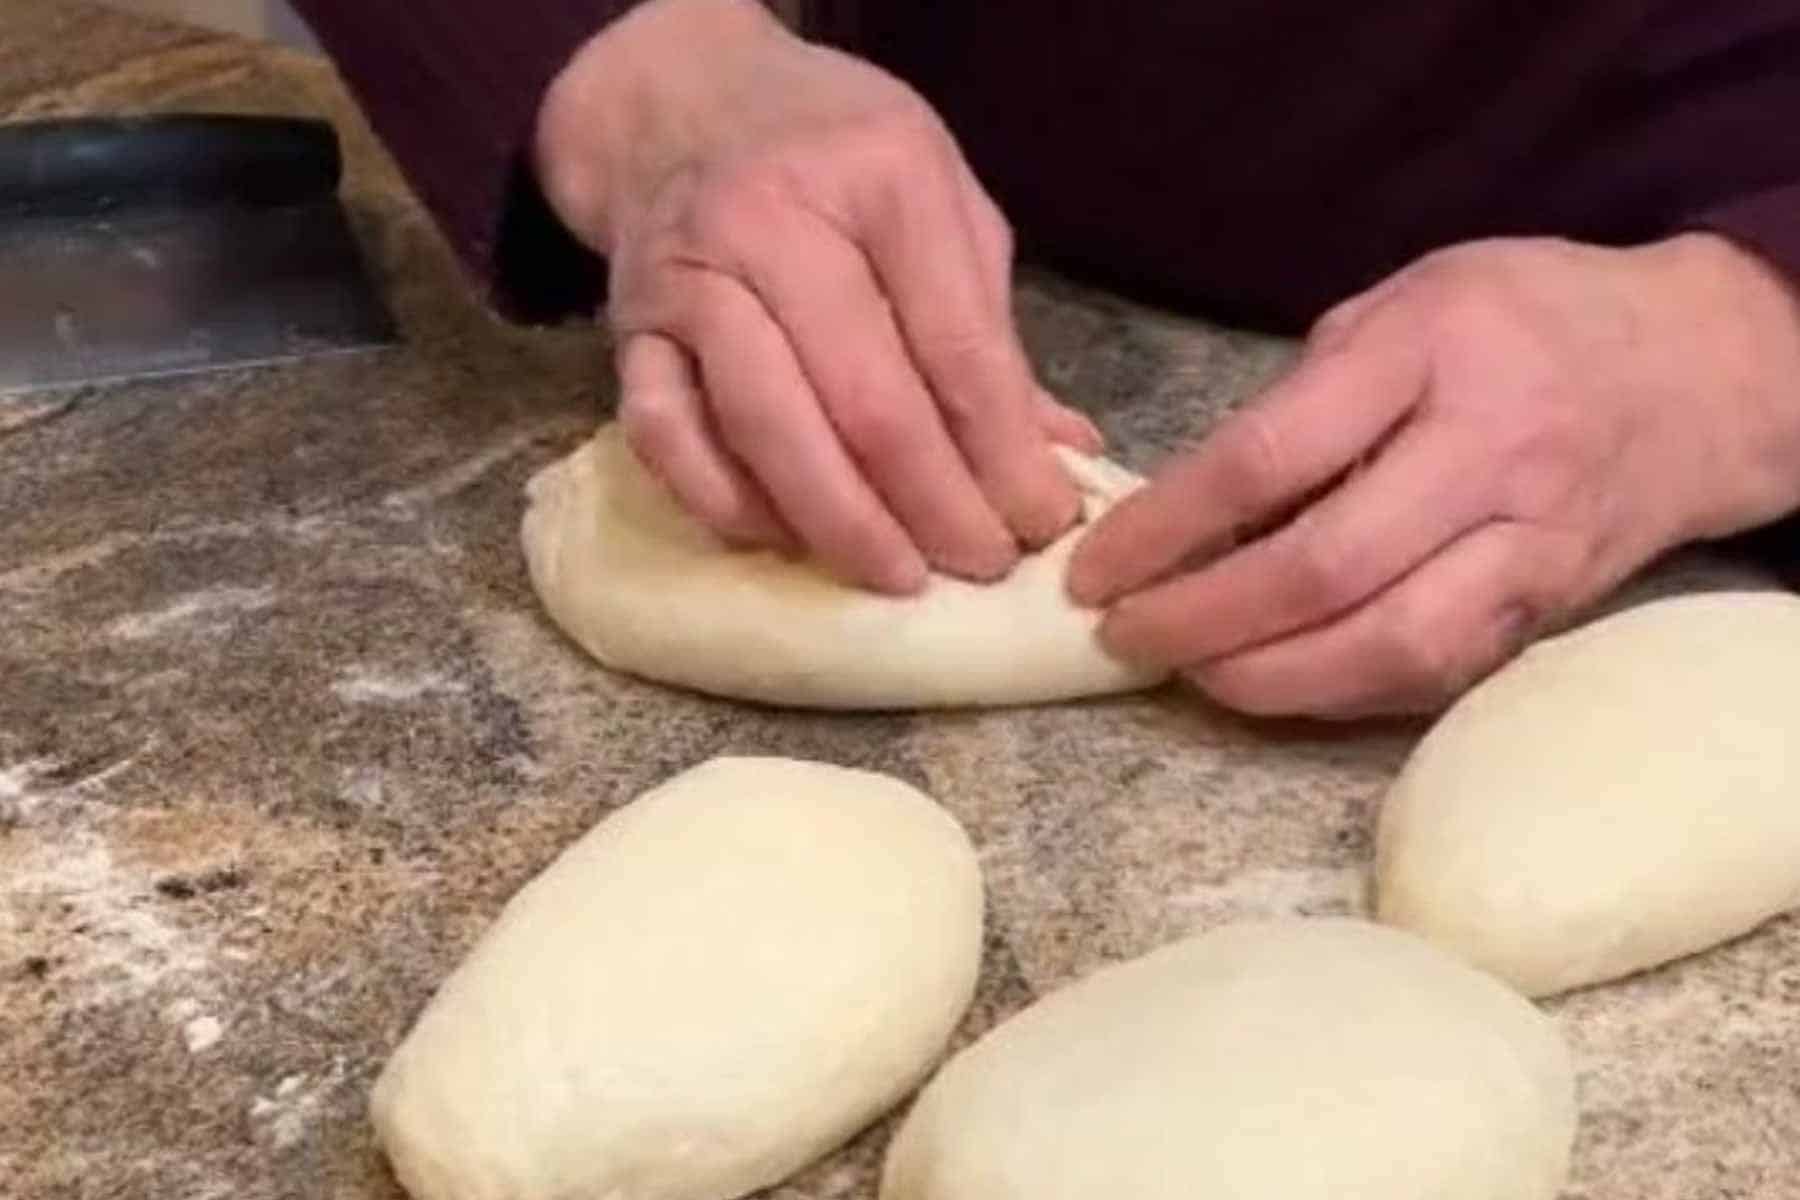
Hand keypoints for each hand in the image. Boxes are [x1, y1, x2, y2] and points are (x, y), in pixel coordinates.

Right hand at [534, 0, 1096, 592]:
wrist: (682, 103)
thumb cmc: (835, 159)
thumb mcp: (939, 203)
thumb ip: (990, 324)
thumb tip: (1061, 449)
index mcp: (881, 178)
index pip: (957, 346)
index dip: (1005, 453)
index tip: (1043, 521)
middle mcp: (774, 220)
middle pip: (868, 401)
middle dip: (936, 505)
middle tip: (982, 566)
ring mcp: (691, 278)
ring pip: (769, 427)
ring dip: (843, 524)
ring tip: (900, 576)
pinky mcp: (629, 333)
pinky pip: (669, 439)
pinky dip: (729, 504)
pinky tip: (788, 540)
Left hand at [1069, 234, 1799, 717]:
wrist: (1698, 374)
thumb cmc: (1523, 319)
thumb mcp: (1405, 304)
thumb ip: (1306, 397)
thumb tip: (1193, 507)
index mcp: (1431, 350)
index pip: (1270, 457)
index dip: (1166, 527)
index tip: (1094, 567)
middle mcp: (1488, 451)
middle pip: (1323, 569)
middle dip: (1200, 622)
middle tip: (1124, 637)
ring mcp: (1530, 541)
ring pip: (1387, 644)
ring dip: (1267, 679)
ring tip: (1188, 673)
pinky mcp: (1548, 607)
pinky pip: (1434, 672)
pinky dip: (1340, 691)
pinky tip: (1276, 681)